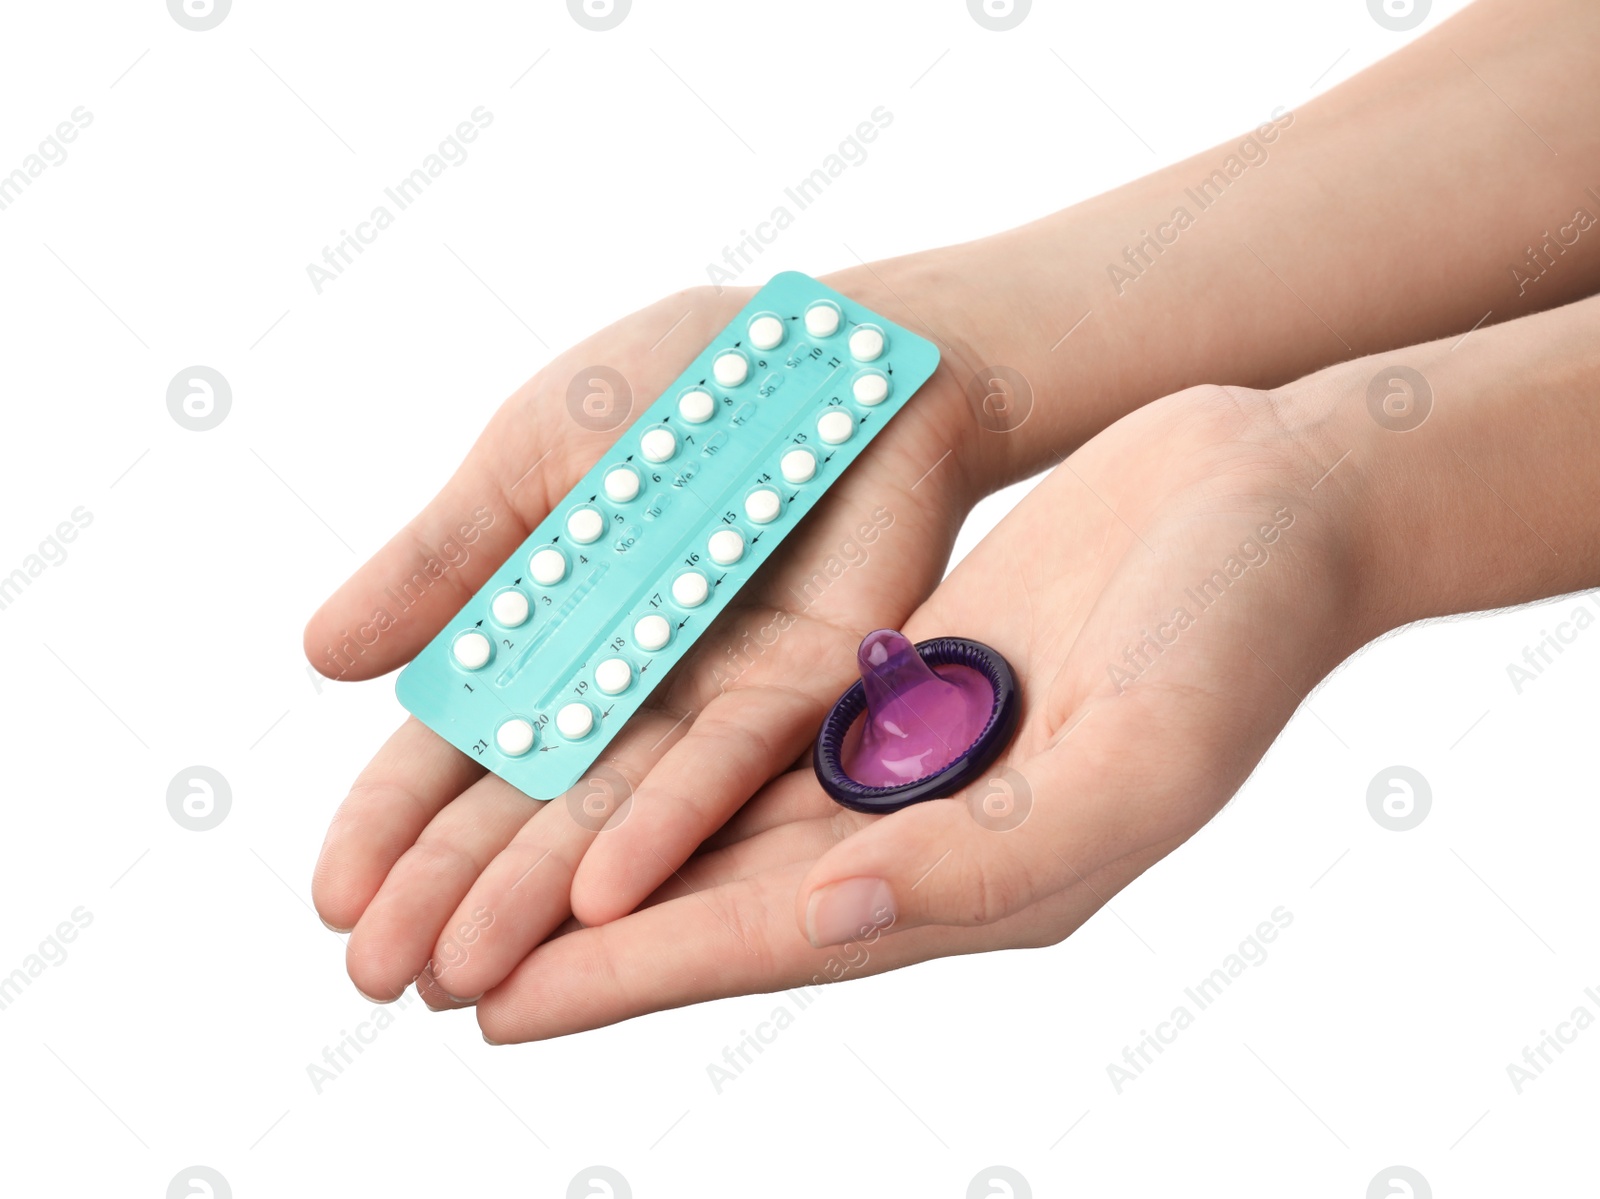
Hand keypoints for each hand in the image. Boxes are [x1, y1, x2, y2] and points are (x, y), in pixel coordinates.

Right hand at [307, 255, 1025, 1003]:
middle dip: (447, 890)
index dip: (393, 822)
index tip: (334, 899)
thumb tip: (320, 657)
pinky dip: (666, 824)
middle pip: (524, 804)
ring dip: (537, 893)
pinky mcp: (806, 685)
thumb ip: (445, 559)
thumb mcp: (530, 456)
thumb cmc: (673, 382)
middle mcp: (625, 685)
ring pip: (614, 811)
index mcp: (548, 633)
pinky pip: (732, 765)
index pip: (453, 747)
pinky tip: (599, 896)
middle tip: (374, 976)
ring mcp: (710, 694)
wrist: (830, 344)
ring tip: (464, 972)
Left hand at [465, 380, 1370, 1036]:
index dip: (631, 977)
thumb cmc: (1240, 631)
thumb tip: (824, 914)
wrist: (1273, 505)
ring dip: (599, 852)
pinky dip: (669, 755)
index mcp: (984, 880)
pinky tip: (593, 757)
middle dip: (577, 940)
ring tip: (480, 878)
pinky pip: (760, 730)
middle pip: (715, 898)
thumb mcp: (1138, 759)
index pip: (768, 940)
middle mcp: (930, 834)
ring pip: (721, 821)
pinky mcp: (904, 681)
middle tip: (436, 965)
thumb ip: (985, 860)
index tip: (498, 1009)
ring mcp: (914, 758)